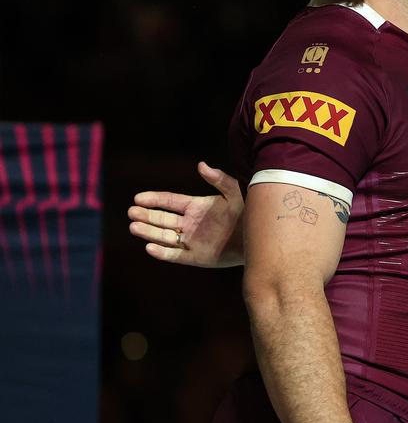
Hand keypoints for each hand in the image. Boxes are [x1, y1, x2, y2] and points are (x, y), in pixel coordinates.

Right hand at [128, 161, 244, 267]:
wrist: (261, 239)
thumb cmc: (249, 213)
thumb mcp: (235, 193)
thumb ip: (219, 179)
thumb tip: (201, 164)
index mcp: (196, 206)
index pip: (169, 201)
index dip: (153, 199)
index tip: (138, 198)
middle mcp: (190, 224)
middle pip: (162, 219)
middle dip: (146, 216)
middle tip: (131, 212)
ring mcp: (191, 241)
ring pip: (164, 237)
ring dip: (149, 232)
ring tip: (134, 227)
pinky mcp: (196, 257)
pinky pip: (175, 255)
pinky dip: (162, 252)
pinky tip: (149, 247)